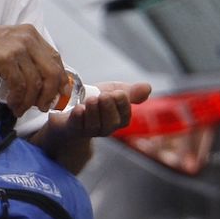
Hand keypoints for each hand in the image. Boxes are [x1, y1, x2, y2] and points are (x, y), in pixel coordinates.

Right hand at [0, 24, 68, 115]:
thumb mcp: (9, 46)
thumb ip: (26, 57)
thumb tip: (41, 81)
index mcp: (31, 34)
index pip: (55, 58)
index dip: (61, 79)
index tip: (60, 94)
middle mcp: (28, 38)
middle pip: (52, 71)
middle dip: (51, 93)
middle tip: (43, 106)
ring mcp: (18, 48)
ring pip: (36, 82)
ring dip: (31, 101)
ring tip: (22, 109)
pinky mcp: (6, 60)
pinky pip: (20, 86)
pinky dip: (19, 100)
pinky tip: (14, 106)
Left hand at [32, 81, 151, 172]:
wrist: (70, 108)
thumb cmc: (96, 101)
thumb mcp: (114, 91)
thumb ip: (131, 91)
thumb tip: (148, 87)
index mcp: (118, 118)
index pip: (125, 115)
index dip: (122, 104)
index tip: (119, 93)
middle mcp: (105, 127)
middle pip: (111, 122)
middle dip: (109, 108)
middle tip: (104, 95)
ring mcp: (89, 130)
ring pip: (94, 125)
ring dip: (93, 112)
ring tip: (92, 99)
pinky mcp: (72, 129)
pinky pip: (76, 126)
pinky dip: (78, 118)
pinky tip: (78, 109)